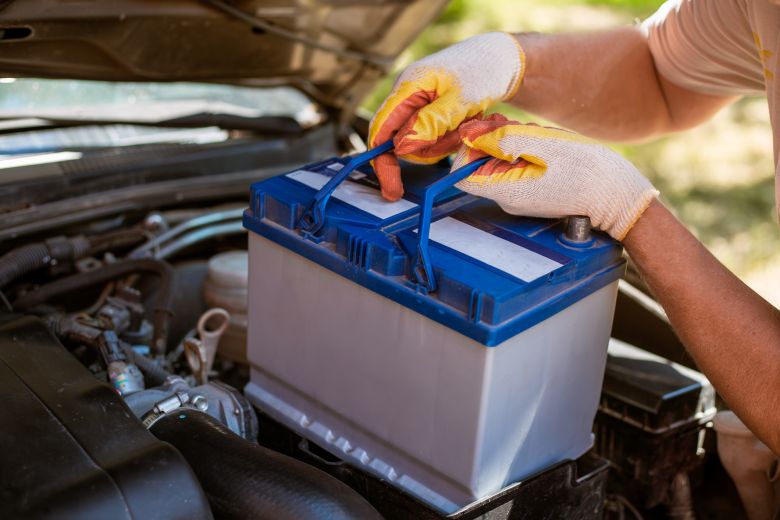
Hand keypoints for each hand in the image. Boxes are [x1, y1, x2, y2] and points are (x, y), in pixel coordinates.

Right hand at [368, 32, 524, 200]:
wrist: (499, 59)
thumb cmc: (482, 71)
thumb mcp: (461, 99)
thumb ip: (431, 122)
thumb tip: (400, 147)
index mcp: (406, 86)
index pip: (380, 129)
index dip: (382, 161)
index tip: (392, 189)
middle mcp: (406, 98)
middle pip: (399, 142)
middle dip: (428, 148)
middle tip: (457, 137)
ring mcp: (416, 108)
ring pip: (418, 145)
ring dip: (443, 144)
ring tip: (465, 124)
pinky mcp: (428, 116)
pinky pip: (431, 140)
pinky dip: (448, 139)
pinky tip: (464, 124)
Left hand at [452, 114, 657, 239]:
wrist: (617, 194)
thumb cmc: (587, 170)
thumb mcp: (544, 145)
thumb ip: (505, 139)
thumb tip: (472, 134)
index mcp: (506, 190)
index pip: (460, 173)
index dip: (467, 148)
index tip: (488, 131)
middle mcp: (507, 198)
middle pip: (479, 163)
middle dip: (495, 139)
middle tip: (523, 130)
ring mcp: (519, 196)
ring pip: (499, 162)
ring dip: (514, 142)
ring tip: (541, 138)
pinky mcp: (532, 191)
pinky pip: (517, 166)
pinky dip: (526, 150)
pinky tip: (547, 146)